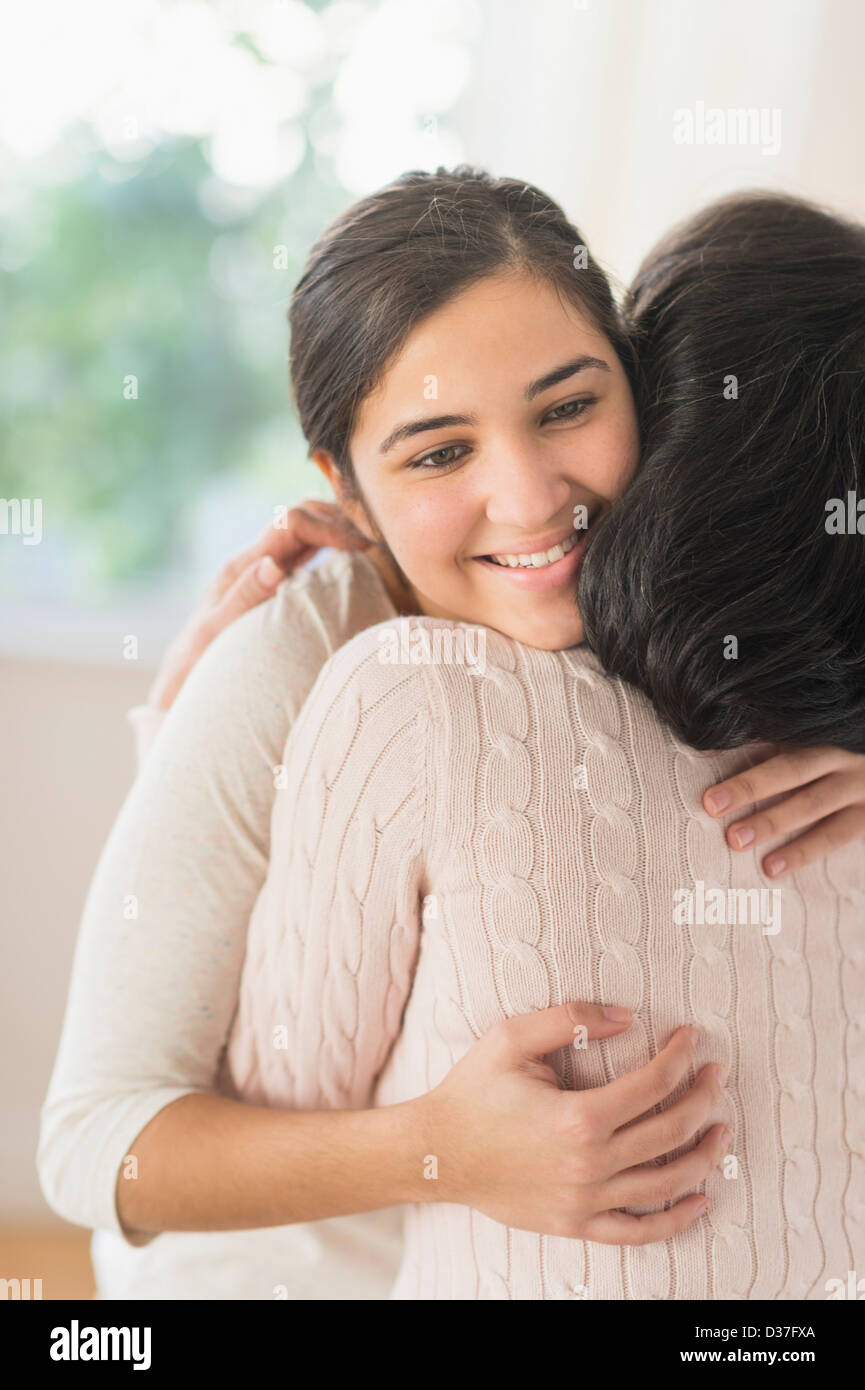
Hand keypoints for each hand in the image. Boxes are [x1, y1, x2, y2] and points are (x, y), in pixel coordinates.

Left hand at [147, 501, 370, 710]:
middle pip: (302, 516)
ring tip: (372, 550)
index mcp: (242, 567)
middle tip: (376, 543)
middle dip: (339, 519)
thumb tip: (274, 563)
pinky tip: (354, 568)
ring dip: (338, 531)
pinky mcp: (274, 588)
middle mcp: (255, 563)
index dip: (330, 526)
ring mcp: (265, 573)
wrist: (181, 684)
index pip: (292, 523)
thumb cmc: (195, 666)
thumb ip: (242, 599)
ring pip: (307, 533)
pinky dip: (333, 552)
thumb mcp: (214, 636)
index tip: (364, 547)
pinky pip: (307, 557)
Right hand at [418, 1003, 726, 1243]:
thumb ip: (570, 1018)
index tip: (692, 1039)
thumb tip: (625, 1014)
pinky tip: (699, 1201)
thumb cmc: (472, 1092)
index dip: (680, 1058)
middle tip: (717, 1076)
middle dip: (702, 1099)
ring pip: (665, 1183)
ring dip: (702, 1155)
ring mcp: (585, 1199)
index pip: (652, 1084)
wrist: (437, 1153)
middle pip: (669, 1131)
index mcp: (578, 1116)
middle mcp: (589, 1163)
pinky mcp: (576, 1224)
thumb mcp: (512, 1038)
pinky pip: (638, 1231)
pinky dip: (675, 1221)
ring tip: (720, 1130)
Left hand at [702, 745, 864, 877]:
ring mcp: (858, 786)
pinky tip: (774, 868)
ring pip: (813, 804)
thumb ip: (761, 744)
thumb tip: (705, 749)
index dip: (741, 751)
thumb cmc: (831, 759)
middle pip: (792, 769)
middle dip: (751, 787)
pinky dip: (802, 852)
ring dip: (773, 823)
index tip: (709, 777)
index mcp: (818, 734)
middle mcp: (839, 755)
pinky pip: (835, 836)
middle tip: (713, 806)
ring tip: (737, 841)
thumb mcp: (804, 744)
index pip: (776, 739)